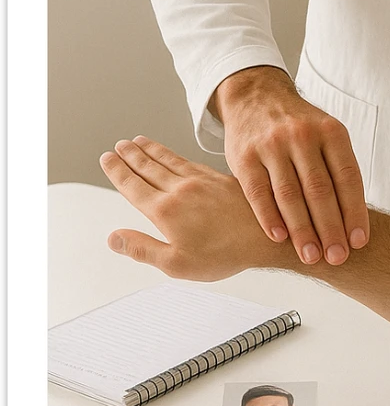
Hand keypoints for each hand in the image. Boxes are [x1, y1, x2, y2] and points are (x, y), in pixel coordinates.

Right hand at [100, 135, 279, 278]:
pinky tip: (172, 154)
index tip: (106, 159)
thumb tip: (113, 238)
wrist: (266, 236)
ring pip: (167, 160)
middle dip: (130, 156)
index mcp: (166, 210)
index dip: (117, 171)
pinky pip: (188, 161)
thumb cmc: (224, 254)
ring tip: (137, 141)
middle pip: (148, 167)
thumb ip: (141, 249)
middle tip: (118, 146)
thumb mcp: (175, 264)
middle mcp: (181, 189)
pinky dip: (173, 154)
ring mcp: (201, 181)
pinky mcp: (218, 178)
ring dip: (150, 150)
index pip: (133, 185)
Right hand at [213, 66, 369, 266]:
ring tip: (311, 256)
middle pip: (320, 190)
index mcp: (331, 132)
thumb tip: (356, 221)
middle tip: (338, 257)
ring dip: (302, 230)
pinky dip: (269, 218)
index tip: (359, 241)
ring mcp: (272, 145)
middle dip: (331, 228)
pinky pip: (258, 192)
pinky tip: (279, 238)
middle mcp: (302, 135)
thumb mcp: (325, 136)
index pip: (347, 177)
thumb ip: (337, 170)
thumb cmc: (299, 128)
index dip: (355, 212)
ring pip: (290, 195)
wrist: (256, 97)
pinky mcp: (244, 156)